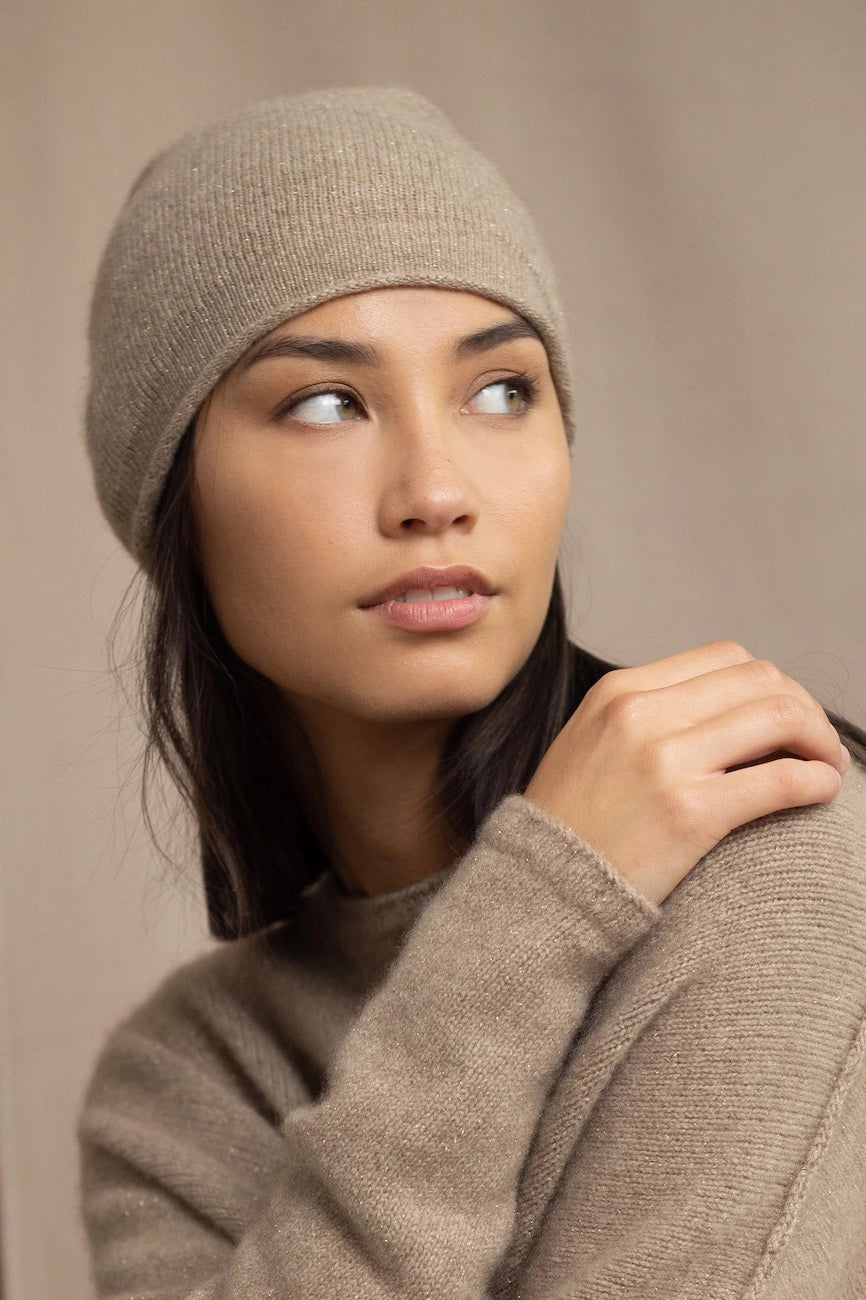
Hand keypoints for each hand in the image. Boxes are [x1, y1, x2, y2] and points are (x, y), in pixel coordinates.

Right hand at [524, 641, 849, 904]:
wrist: (539, 890)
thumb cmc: (571, 825)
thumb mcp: (592, 741)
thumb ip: (647, 713)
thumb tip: (728, 707)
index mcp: (620, 690)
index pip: (725, 658)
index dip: (770, 683)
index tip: (783, 716)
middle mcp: (641, 714)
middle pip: (760, 680)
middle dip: (802, 708)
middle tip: (816, 743)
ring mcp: (664, 761)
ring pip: (780, 717)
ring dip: (820, 739)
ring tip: (826, 765)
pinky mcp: (689, 813)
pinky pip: (780, 779)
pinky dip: (816, 780)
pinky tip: (823, 792)